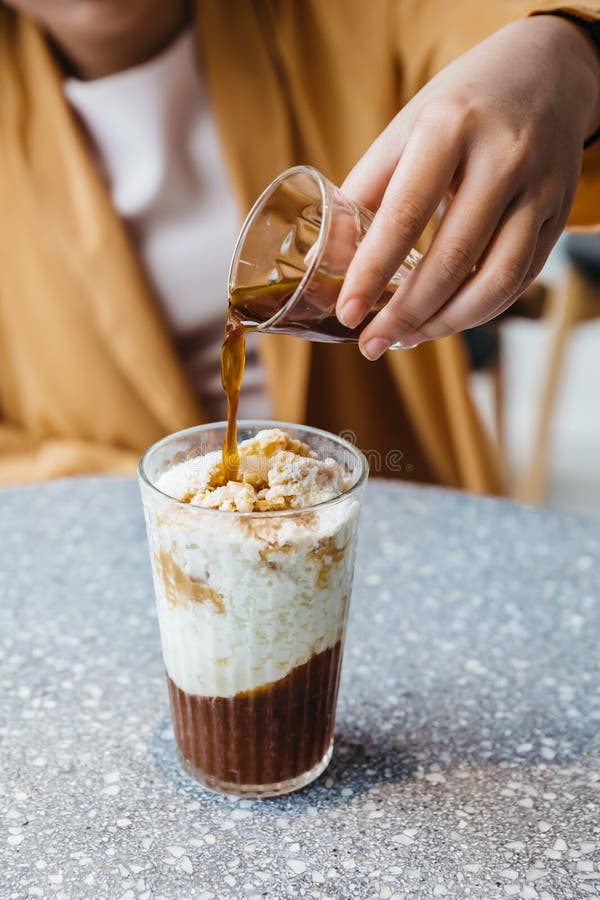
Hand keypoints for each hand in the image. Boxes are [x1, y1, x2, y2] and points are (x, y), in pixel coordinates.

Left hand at [336, 15, 599, 359]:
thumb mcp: (408, 126)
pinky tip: (446, 319)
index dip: (372, 273)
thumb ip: (369, 187)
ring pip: (496, 281)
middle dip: (407, 314)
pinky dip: (480, 311)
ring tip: (408, 337)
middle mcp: (502, 158)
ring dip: (446, 323)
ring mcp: (539, 189)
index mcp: (449, 129)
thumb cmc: (461, 106)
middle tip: (373, 342)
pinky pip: (520, 279)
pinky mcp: (559, 214)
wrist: (547, 71)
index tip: (348, 313)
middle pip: (453, 260)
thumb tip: (328, 256)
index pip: (404, 217)